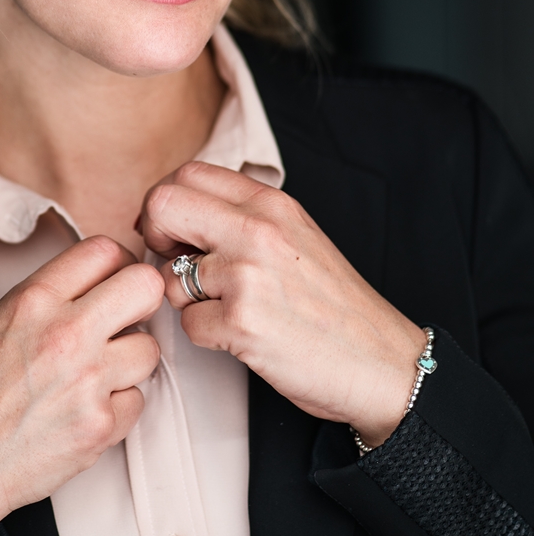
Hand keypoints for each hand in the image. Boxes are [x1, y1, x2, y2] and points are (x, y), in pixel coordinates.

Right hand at [0, 236, 161, 535]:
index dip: (118, 264)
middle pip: (145, 287)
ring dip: (129, 362)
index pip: (104, 250)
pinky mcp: (100, 425)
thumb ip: (53, 296)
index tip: (116, 281)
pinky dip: (117, 406)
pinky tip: (85, 410)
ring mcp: (87, 381)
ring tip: (95, 375)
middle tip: (126, 320)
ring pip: (149, 349)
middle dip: (141, 302)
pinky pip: (137, 400)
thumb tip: (104, 281)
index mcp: (34, 300)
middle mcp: (65, 333)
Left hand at [139, 162, 425, 447]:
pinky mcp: (242, 322)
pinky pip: (187, 324)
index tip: (175, 233)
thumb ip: (242, 216)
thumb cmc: (333, 305)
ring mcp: (248, 275)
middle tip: (179, 266)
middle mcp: (258, 230)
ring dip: (187, 301)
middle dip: (155, 237)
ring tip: (231, 310)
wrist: (381, 362)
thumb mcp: (295, 236)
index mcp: (271, 204)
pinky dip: (207, 335)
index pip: (187, 173)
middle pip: (162, 204)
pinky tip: (243, 336)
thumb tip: (173, 213)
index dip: (167, 204)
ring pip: (169, 277)